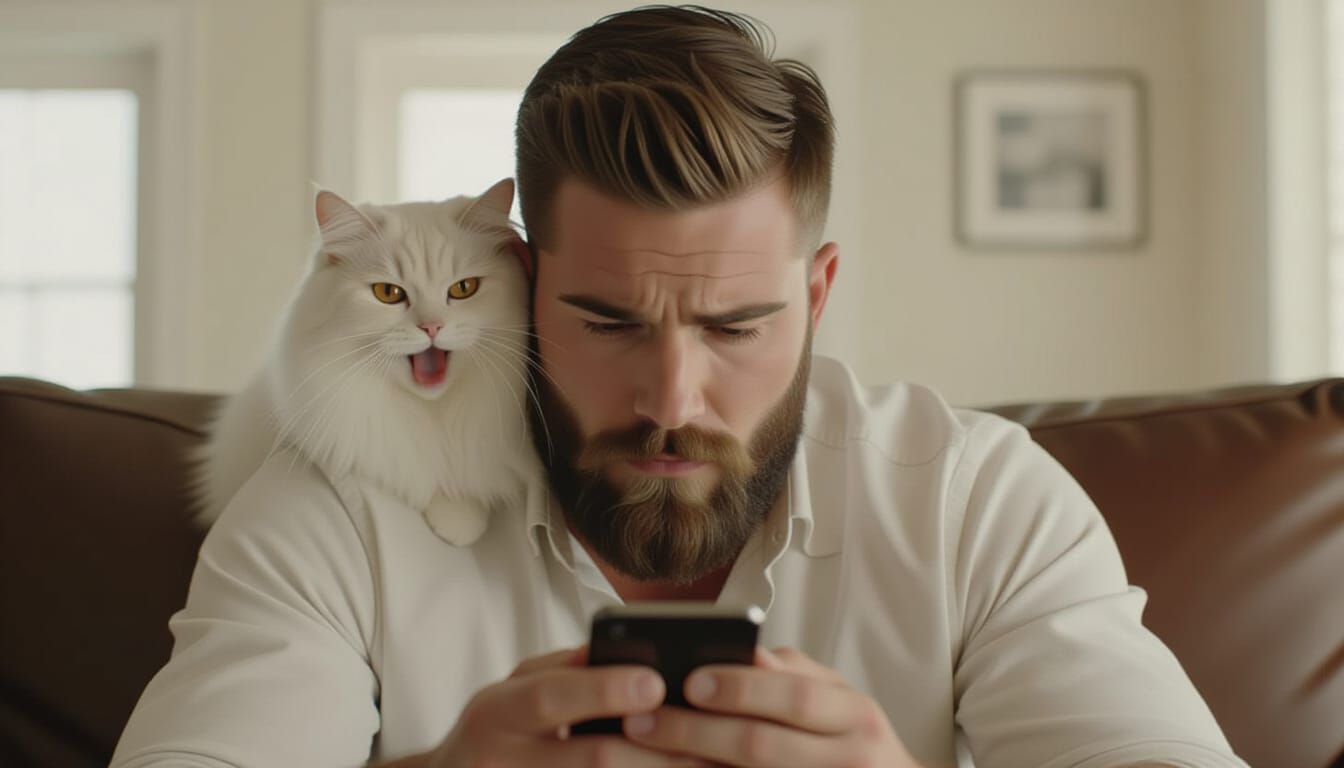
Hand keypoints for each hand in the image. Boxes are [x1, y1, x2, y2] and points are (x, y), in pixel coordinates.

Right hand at [427, 646, 712, 767]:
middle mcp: (500, 760)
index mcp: (496, 712)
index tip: (657, 683)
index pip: (552, 697)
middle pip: (589, 759)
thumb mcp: (513, 691)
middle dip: (652, 750)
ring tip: (706, 766)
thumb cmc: (495, 730)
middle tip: (705, 741)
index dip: (604, 690)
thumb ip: (564, 670)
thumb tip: (627, 651)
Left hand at [620, 646, 920, 767]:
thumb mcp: (842, 702)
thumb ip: (796, 676)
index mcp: (856, 717)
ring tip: (641, 752)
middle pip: (761, 746)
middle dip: (696, 733)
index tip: (690, 679)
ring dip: (689, 766)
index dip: (740, 689)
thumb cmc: (857, 743)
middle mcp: (850, 759)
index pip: (792, 697)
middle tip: (642, 719)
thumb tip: (748, 655)